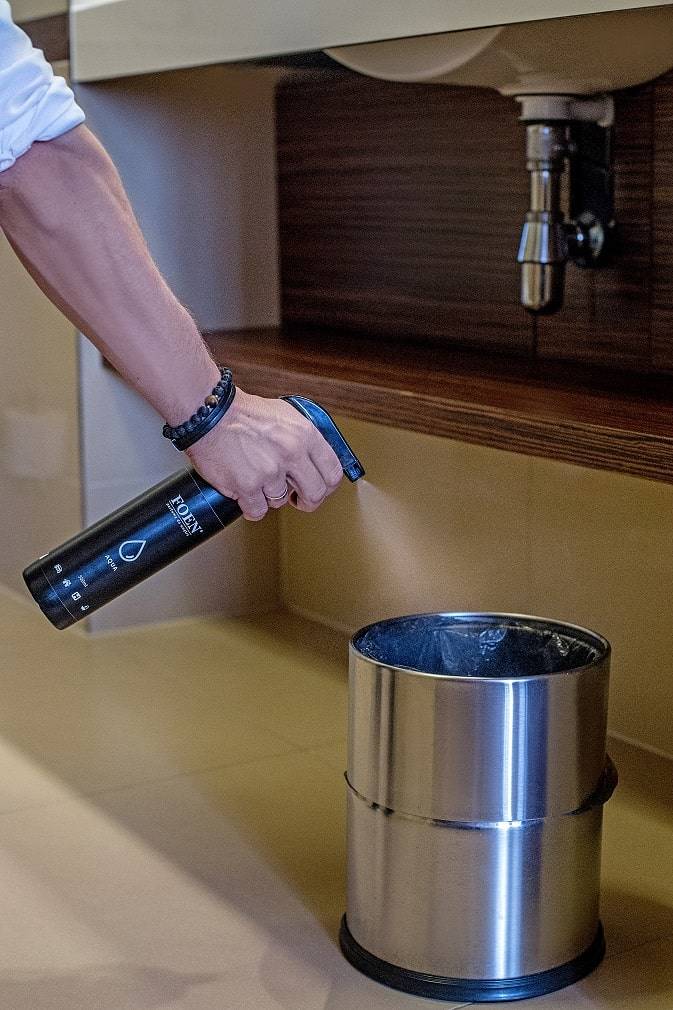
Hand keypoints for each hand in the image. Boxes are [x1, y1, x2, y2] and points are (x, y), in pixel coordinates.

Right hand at [185, 388, 343, 519]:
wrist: (209, 413)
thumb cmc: (242, 413)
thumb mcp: (285, 415)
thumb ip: (304, 438)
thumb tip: (316, 459)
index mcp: (305, 434)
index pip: (333, 472)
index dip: (327, 486)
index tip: (320, 488)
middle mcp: (291, 453)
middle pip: (315, 494)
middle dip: (306, 501)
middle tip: (296, 499)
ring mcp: (269, 471)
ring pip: (280, 501)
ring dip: (268, 495)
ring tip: (257, 479)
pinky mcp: (247, 486)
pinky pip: (257, 511)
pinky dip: (250, 506)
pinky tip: (245, 493)